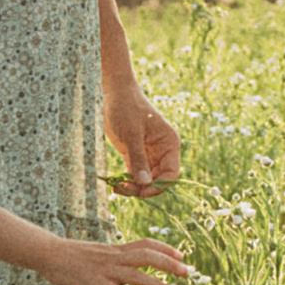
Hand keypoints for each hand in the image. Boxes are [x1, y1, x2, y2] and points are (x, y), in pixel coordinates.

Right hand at [39, 233, 190, 284]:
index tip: (181, 255)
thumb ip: (114, 263)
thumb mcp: (98, 256)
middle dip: (168, 263)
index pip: (145, 244)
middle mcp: (114, 257)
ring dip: (156, 283)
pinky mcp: (94, 282)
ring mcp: (105, 269)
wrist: (48, 253)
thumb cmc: (72, 257)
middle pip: (146, 255)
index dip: (165, 248)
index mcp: (116, 250)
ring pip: (135, 274)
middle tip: (187, 272)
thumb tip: (128, 274)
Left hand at [105, 73, 181, 193]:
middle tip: (123, 189)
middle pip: (158, 179)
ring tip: (117, 187)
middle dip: (143, 188)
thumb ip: (138, 159)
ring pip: (145, 179)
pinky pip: (134, 173)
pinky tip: (116, 184)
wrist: (113, 93)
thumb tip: (145, 183)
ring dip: (133, 186)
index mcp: (169, 144)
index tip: (142, 191)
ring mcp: (148, 153)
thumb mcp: (132, 134)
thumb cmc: (125, 108)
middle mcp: (162, 151)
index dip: (159, 186)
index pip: (171, 174)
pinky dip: (126, 180)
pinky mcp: (134, 154)